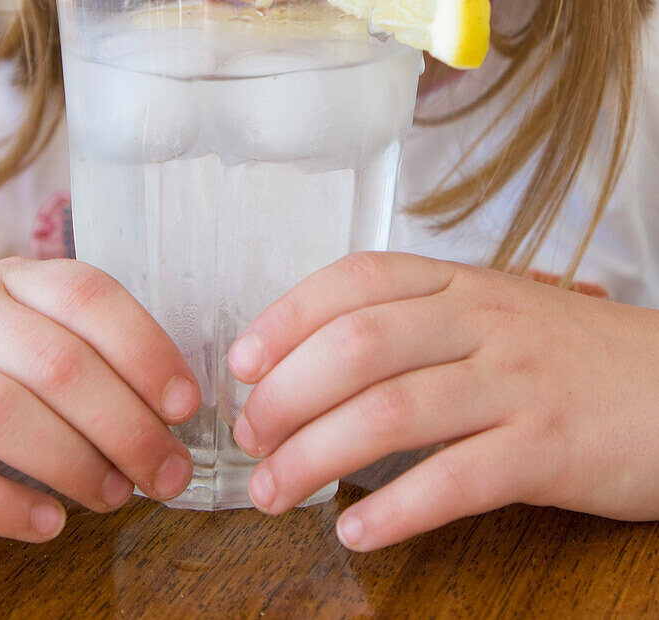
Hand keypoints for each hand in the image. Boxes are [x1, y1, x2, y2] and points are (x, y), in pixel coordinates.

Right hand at [0, 257, 200, 540]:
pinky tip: (48, 523)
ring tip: (115, 495)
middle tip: (166, 473)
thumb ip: (91, 350)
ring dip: (72, 463)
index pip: (88, 296)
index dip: (145, 350)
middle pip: (58, 362)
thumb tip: (173, 409)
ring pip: (0, 412)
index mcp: (13, 279)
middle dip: (126, 426)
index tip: (184, 405)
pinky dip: (2, 505)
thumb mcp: (34, 329)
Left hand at [228, 251, 658, 550]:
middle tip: (249, 439)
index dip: (287, 317)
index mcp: (461, 283)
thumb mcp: (495, 312)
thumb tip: (315, 358)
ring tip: (275, 492)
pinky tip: (357, 532)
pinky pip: (455, 480)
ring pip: (392, 413)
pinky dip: (395, 509)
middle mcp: (481, 322)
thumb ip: (418, 322)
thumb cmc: (570, 354)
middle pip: (359, 346)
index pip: (357, 279)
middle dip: (286, 395)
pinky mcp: (546, 450)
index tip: (242, 362)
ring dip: (316, 457)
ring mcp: (514, 384)